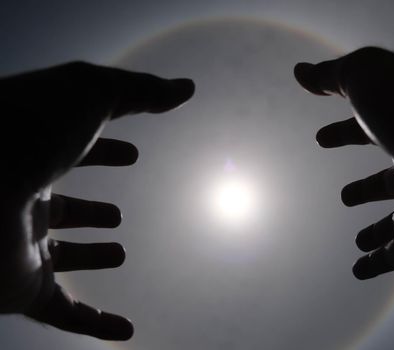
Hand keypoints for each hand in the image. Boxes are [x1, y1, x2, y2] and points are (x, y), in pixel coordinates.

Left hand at [0, 62, 193, 338]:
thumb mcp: (93, 94)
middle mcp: (22, 200)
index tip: (132, 154)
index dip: (106, 151)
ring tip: (119, 253)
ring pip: (60, 258)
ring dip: (89, 258)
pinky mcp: (23, 289)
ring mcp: (21, 245)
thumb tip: (186, 87)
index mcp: (35, 153)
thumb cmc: (32, 130)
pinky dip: (95, 325)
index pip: (77, 153)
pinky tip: (125, 328)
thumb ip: (140, 91)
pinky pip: (64, 312)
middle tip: (115, 215)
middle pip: (62, 209)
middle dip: (89, 211)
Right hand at [294, 47, 393, 278]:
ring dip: (375, 232)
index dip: (342, 134)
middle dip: (364, 190)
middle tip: (344, 196)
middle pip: (386, 183)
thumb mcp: (363, 77)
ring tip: (359, 239)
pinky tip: (358, 269)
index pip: (367, 134)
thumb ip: (331, 76)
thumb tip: (299, 72)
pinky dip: (375, 265)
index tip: (321, 138)